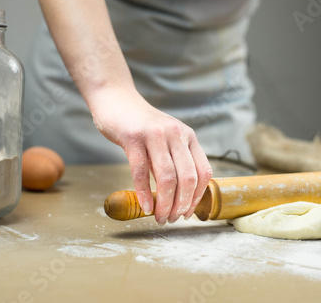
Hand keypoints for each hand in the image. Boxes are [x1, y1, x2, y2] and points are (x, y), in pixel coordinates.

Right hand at [89, 86, 212, 223]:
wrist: (117, 100)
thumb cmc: (141, 126)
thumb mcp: (167, 138)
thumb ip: (176, 159)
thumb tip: (182, 196)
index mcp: (188, 136)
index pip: (204, 171)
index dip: (198, 196)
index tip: (188, 212)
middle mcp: (176, 134)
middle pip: (187, 178)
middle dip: (182, 204)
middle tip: (173, 219)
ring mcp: (155, 135)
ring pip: (167, 177)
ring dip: (165, 203)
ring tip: (160, 217)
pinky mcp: (133, 137)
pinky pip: (141, 171)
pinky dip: (145, 193)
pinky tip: (145, 207)